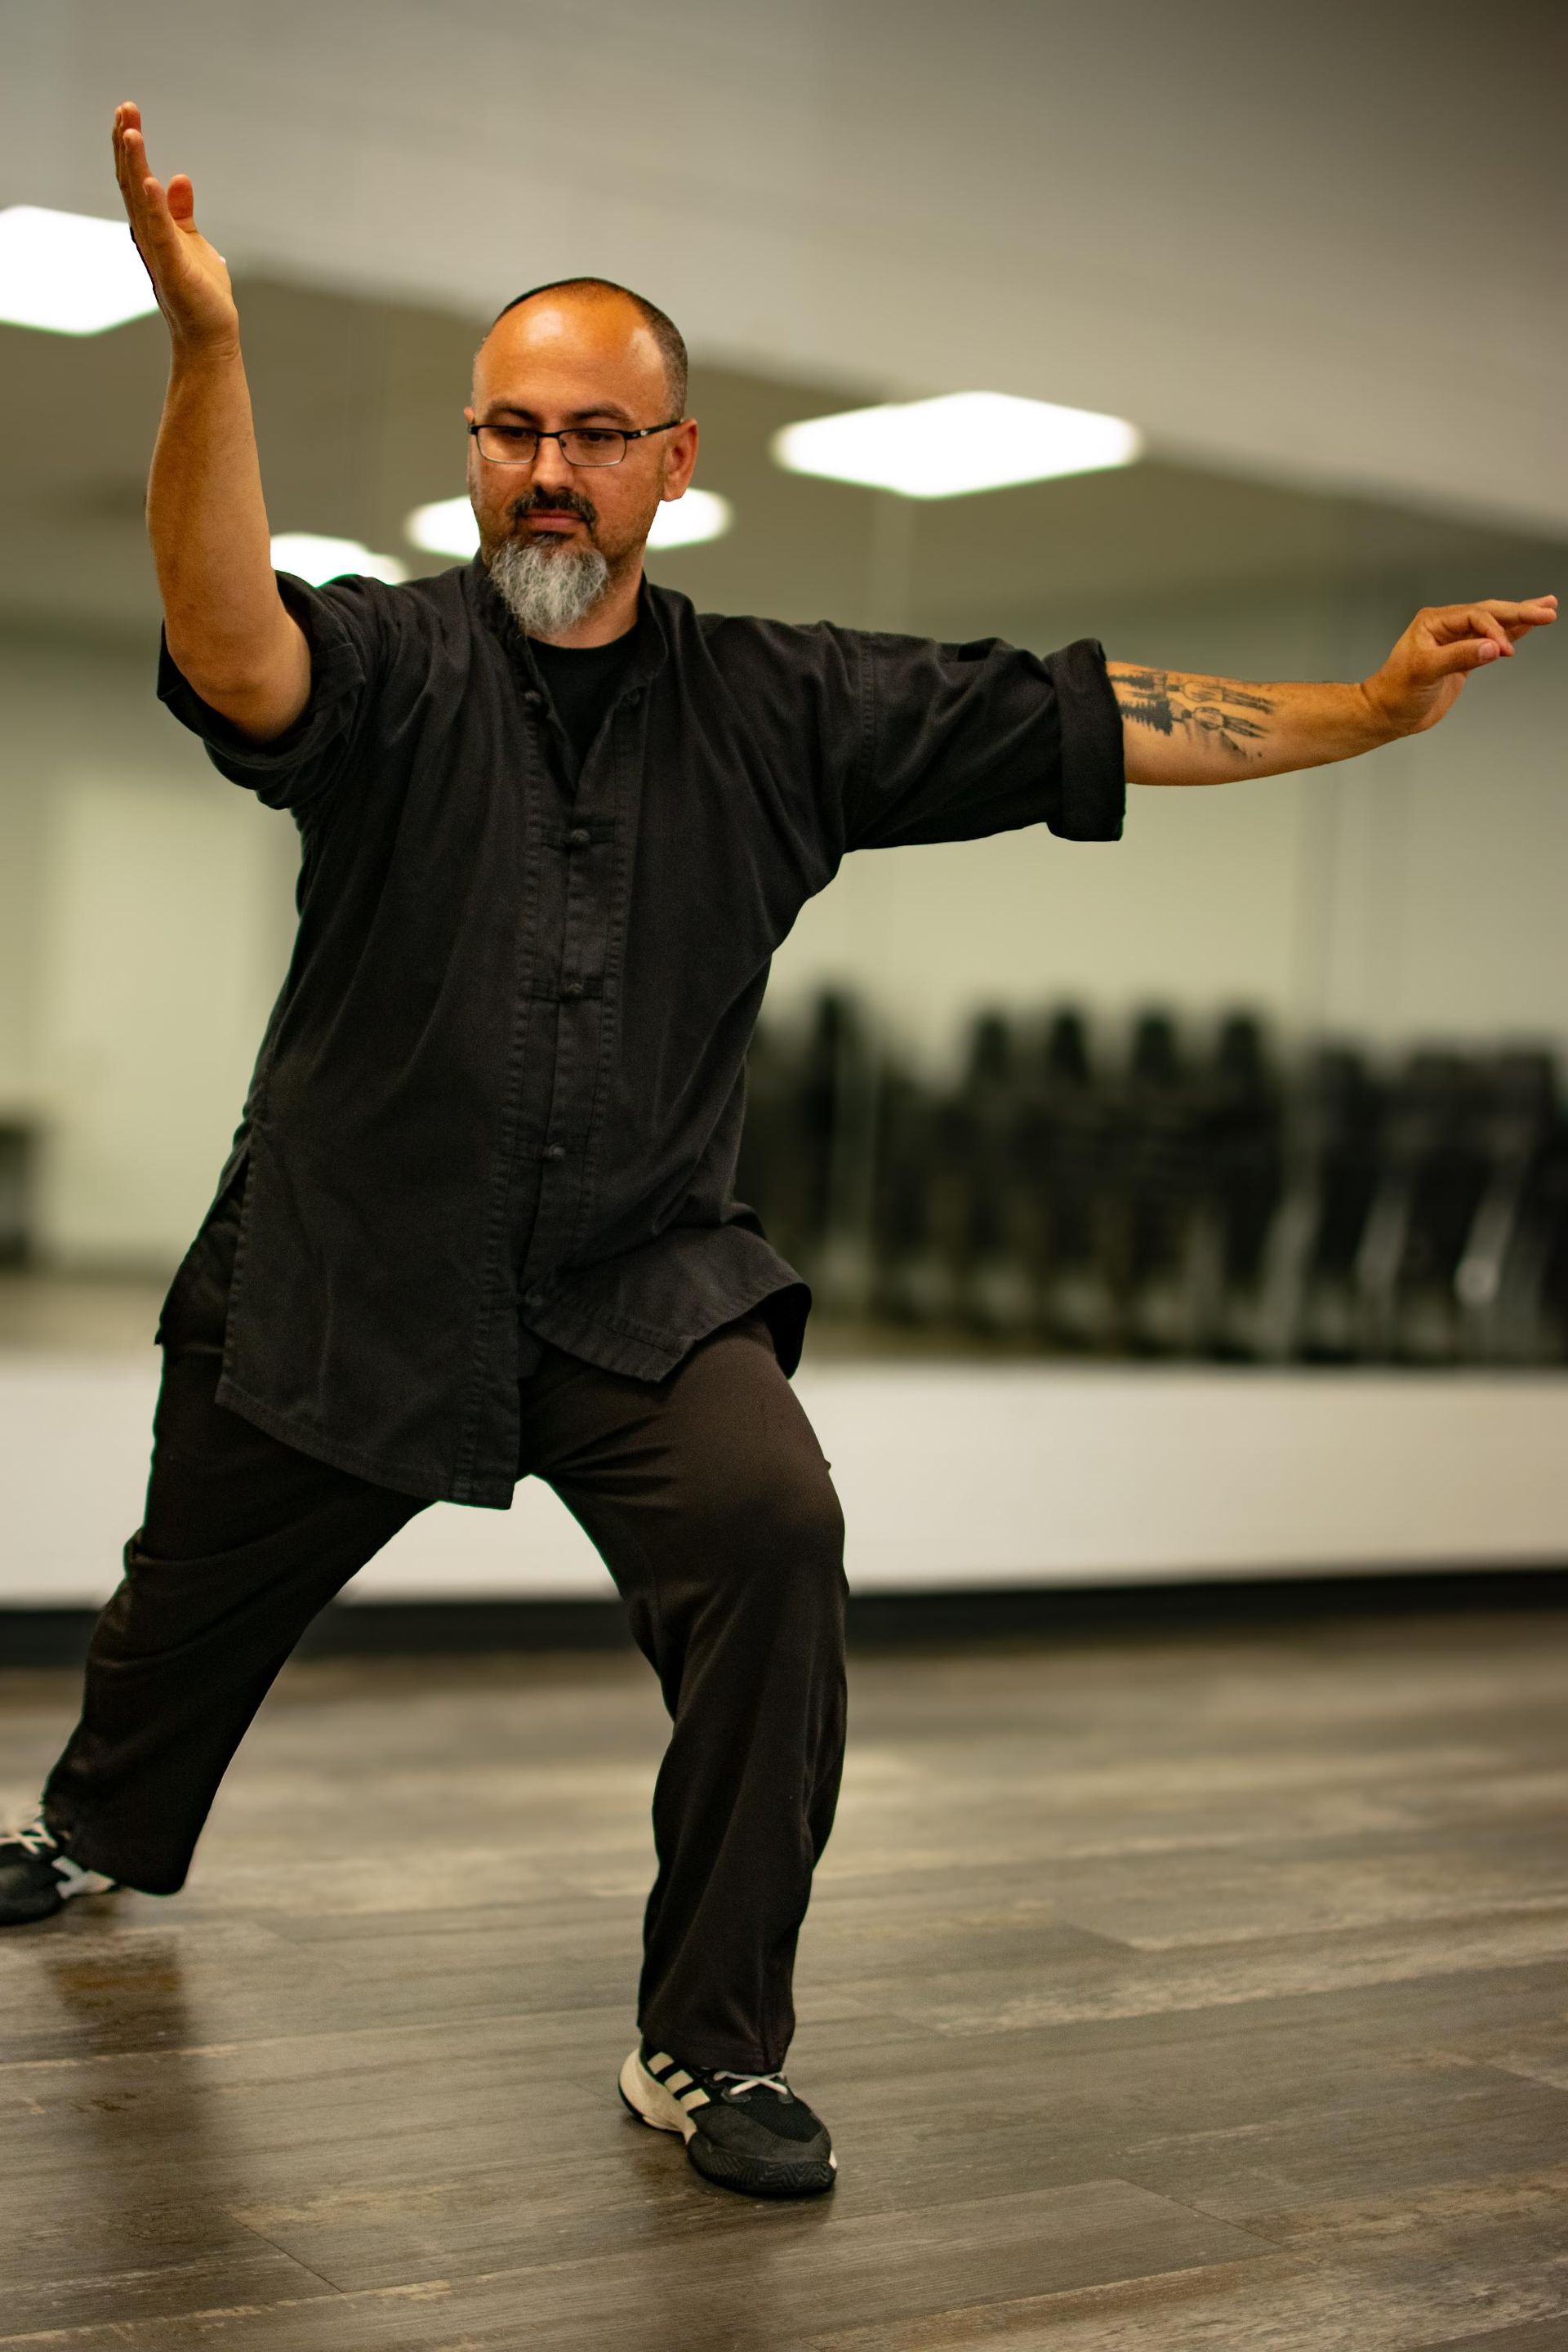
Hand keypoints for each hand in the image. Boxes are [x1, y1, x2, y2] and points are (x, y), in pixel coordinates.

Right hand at [111, 100, 238, 351]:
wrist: (209, 336)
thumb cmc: (200, 292)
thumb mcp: (192, 242)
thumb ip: (180, 212)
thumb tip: (176, 177)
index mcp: (152, 228)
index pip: (136, 180)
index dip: (130, 147)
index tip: (127, 113)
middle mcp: (148, 237)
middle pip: (132, 184)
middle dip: (127, 146)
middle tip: (124, 108)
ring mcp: (159, 253)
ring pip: (141, 203)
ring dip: (135, 167)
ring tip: (130, 132)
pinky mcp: (174, 270)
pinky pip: (162, 234)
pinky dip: (156, 208)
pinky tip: (153, 180)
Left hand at [1364, 595, 1556, 737]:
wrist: (1387, 714)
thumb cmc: (1396, 692)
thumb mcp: (1425, 672)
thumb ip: (1460, 657)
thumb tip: (1492, 647)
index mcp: (1434, 622)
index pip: (1474, 616)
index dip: (1494, 630)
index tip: (1504, 651)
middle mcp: (1446, 626)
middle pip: (1490, 613)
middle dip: (1520, 612)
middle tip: (1548, 610)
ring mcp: (1456, 642)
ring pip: (1493, 624)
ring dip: (1520, 618)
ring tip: (1547, 609)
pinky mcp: (1463, 658)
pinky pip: (1490, 641)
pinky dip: (1511, 634)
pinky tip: (1527, 628)